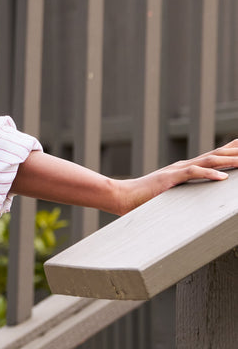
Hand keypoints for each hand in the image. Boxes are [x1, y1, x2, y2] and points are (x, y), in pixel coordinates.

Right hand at [110, 139, 237, 215]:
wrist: (122, 196)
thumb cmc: (143, 198)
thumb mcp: (170, 192)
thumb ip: (183, 190)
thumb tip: (196, 194)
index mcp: (185, 168)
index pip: (213, 155)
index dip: (231, 150)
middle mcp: (184, 165)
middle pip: (216, 155)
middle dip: (236, 153)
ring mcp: (177, 171)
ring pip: (209, 161)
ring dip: (230, 161)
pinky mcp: (169, 179)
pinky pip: (193, 174)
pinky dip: (209, 174)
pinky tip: (223, 178)